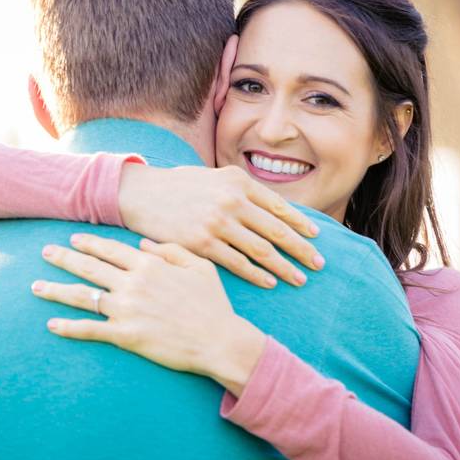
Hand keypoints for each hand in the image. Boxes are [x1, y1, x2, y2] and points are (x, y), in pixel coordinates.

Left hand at [34, 233, 266, 393]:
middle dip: (64, 258)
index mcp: (149, 265)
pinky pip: (90, 330)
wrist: (219, 341)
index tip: (72, 239)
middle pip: (90, 267)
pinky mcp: (125, 336)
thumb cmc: (213, 304)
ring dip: (56, 290)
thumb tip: (142, 243)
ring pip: (83, 296)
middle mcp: (132, 284)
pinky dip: (69, 327)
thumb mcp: (199, 266)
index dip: (89, 243)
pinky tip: (52, 325)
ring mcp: (126, 310)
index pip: (110, 249)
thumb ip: (170, 250)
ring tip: (35, 287)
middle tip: (44, 252)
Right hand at [118, 164, 323, 287]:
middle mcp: (232, 200)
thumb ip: (241, 189)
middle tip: (319, 264)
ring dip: (284, 266)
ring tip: (300, 278)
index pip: (278, 206)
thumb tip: (269, 207)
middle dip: (301, 249)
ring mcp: (218, 223)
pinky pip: (237, 263)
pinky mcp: (202, 243)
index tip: (315, 238)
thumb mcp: (213, 177)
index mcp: (238, 181)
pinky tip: (270, 282)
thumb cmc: (178, 186)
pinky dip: (257, 274)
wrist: (140, 194)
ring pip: (261, 250)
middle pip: (276, 230)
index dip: (300, 224)